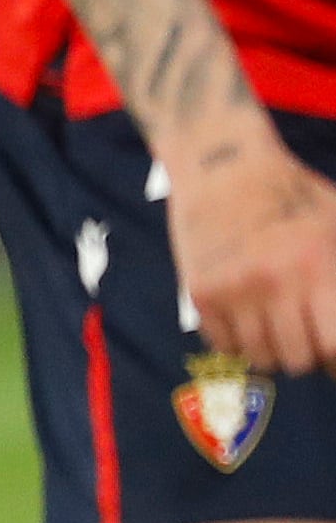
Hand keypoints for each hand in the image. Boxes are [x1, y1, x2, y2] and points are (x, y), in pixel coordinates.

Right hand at [168, 115, 335, 374]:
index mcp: (316, 267)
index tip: (330, 347)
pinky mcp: (200, 291)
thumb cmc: (292, 196)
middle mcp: (273, 282)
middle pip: (297, 360)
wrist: (220, 161)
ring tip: (273, 322)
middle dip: (305, 352)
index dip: (335, 356)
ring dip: (270, 348)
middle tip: (302, 330)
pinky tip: (244, 316)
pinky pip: (223, 345)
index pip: (332, 348)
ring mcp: (233, 289)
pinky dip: (237, 340)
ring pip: (259, 358)